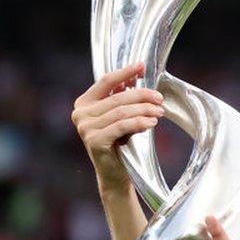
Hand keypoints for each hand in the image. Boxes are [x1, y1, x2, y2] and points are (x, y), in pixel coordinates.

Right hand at [71, 62, 164, 189]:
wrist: (114, 174)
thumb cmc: (119, 143)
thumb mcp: (120, 117)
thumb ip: (123, 98)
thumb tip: (136, 76)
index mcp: (84, 103)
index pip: (106, 81)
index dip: (125, 72)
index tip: (142, 66)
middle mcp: (80, 114)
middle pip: (117, 97)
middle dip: (142, 95)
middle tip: (159, 98)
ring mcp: (85, 128)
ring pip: (121, 111)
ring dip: (144, 109)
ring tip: (160, 112)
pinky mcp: (94, 141)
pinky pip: (122, 126)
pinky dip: (139, 122)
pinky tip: (152, 123)